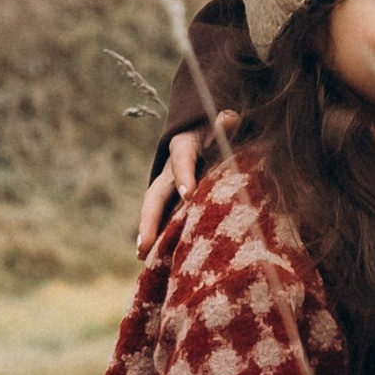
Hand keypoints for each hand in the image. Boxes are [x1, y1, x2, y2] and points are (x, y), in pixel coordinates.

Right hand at [135, 118, 231, 257]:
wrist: (206, 135)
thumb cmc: (219, 133)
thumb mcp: (224, 127)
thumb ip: (226, 127)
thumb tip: (231, 115)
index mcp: (184, 147)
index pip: (182, 160)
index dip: (184, 176)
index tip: (190, 195)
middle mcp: (169, 169)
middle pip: (156, 193)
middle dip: (151, 218)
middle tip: (146, 242)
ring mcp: (167, 186)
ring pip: (154, 209)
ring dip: (148, 231)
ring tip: (143, 255)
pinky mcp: (171, 200)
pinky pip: (162, 218)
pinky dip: (158, 236)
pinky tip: (153, 259)